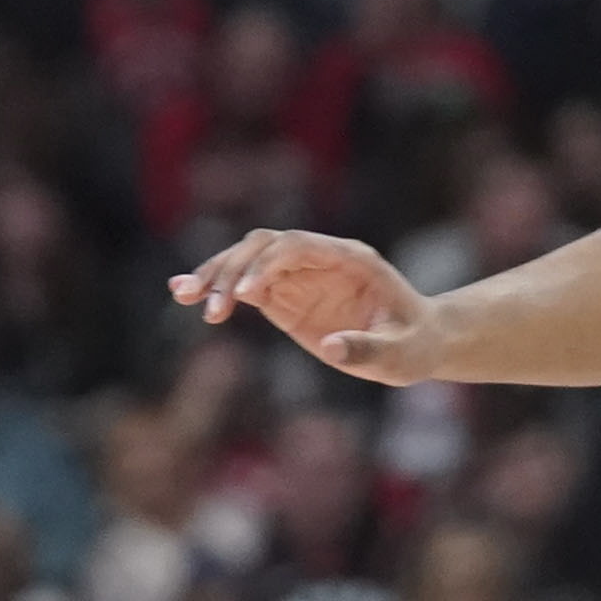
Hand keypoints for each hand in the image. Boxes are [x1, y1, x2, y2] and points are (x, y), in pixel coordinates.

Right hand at [168, 230, 438, 382]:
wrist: (418, 343)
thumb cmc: (413, 346)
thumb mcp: (399, 354)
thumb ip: (367, 349)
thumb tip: (332, 347)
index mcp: (349, 258)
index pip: (295, 246)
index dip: (266, 265)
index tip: (245, 297)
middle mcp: (320, 258)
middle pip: (263, 246)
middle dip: (232, 269)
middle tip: (208, 303)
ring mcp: (301, 275)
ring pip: (247, 259)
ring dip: (215, 274)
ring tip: (182, 295)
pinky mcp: (286, 296)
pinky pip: (245, 285)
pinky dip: (218, 291)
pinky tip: (189, 299)